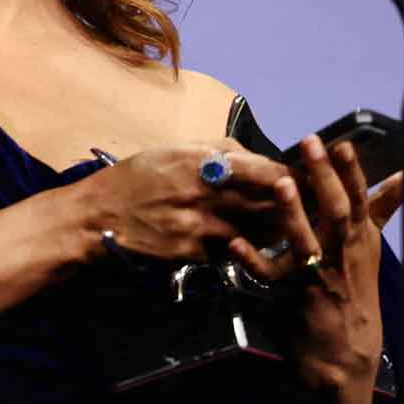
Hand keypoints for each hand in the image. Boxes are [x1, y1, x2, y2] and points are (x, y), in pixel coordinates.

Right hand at [84, 140, 291, 262]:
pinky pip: (232, 251)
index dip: (290, 176)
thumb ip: (216, 150)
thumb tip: (255, 157)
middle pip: (268, 203)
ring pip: (257, 232)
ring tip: (288, 227)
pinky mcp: (193, 253)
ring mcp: (200, 227)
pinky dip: (245, 247)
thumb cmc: (134, 178)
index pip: (265, 171)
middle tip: (307, 205)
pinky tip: (250, 244)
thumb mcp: (172, 150)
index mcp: (201, 161)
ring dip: (274, 229)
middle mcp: (204, 194)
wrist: (96, 217)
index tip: (303, 179)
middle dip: (291, 205)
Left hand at [229, 136, 403, 388]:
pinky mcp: (292, 295)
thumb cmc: (353, 294)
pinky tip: (235, 245)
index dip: (352, 172)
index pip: (361, 200)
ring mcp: (317, 275)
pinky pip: (268, 276)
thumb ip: (380, 210)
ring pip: (307, 241)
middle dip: (325, 176)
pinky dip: (251, 260)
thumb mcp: (369, 250)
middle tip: (311, 143)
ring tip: (282, 184)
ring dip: (293, 213)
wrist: (343, 356)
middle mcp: (343, 255)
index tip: (343, 144)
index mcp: (360, 241)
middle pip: (337, 210)